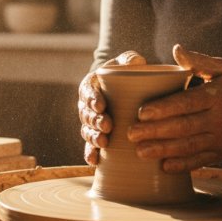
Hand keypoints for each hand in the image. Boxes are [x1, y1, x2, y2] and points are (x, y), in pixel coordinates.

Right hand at [78, 50, 146, 164]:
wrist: (132, 90)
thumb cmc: (129, 73)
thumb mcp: (129, 62)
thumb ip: (130, 59)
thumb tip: (135, 62)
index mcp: (92, 84)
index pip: (87, 90)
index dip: (92, 99)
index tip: (101, 105)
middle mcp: (88, 104)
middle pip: (86, 113)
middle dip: (95, 120)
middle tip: (107, 125)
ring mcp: (92, 122)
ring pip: (87, 131)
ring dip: (93, 137)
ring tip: (104, 142)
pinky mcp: (98, 136)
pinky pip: (90, 146)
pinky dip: (90, 153)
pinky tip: (94, 161)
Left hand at [126, 44, 221, 172]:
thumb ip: (199, 60)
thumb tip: (176, 49)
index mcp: (217, 96)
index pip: (187, 103)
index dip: (164, 109)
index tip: (142, 112)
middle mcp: (219, 119)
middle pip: (183, 127)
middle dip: (156, 132)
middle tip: (131, 133)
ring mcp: (220, 139)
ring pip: (188, 147)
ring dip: (163, 150)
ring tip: (140, 151)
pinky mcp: (221, 154)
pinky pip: (199, 161)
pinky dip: (182, 166)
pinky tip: (163, 166)